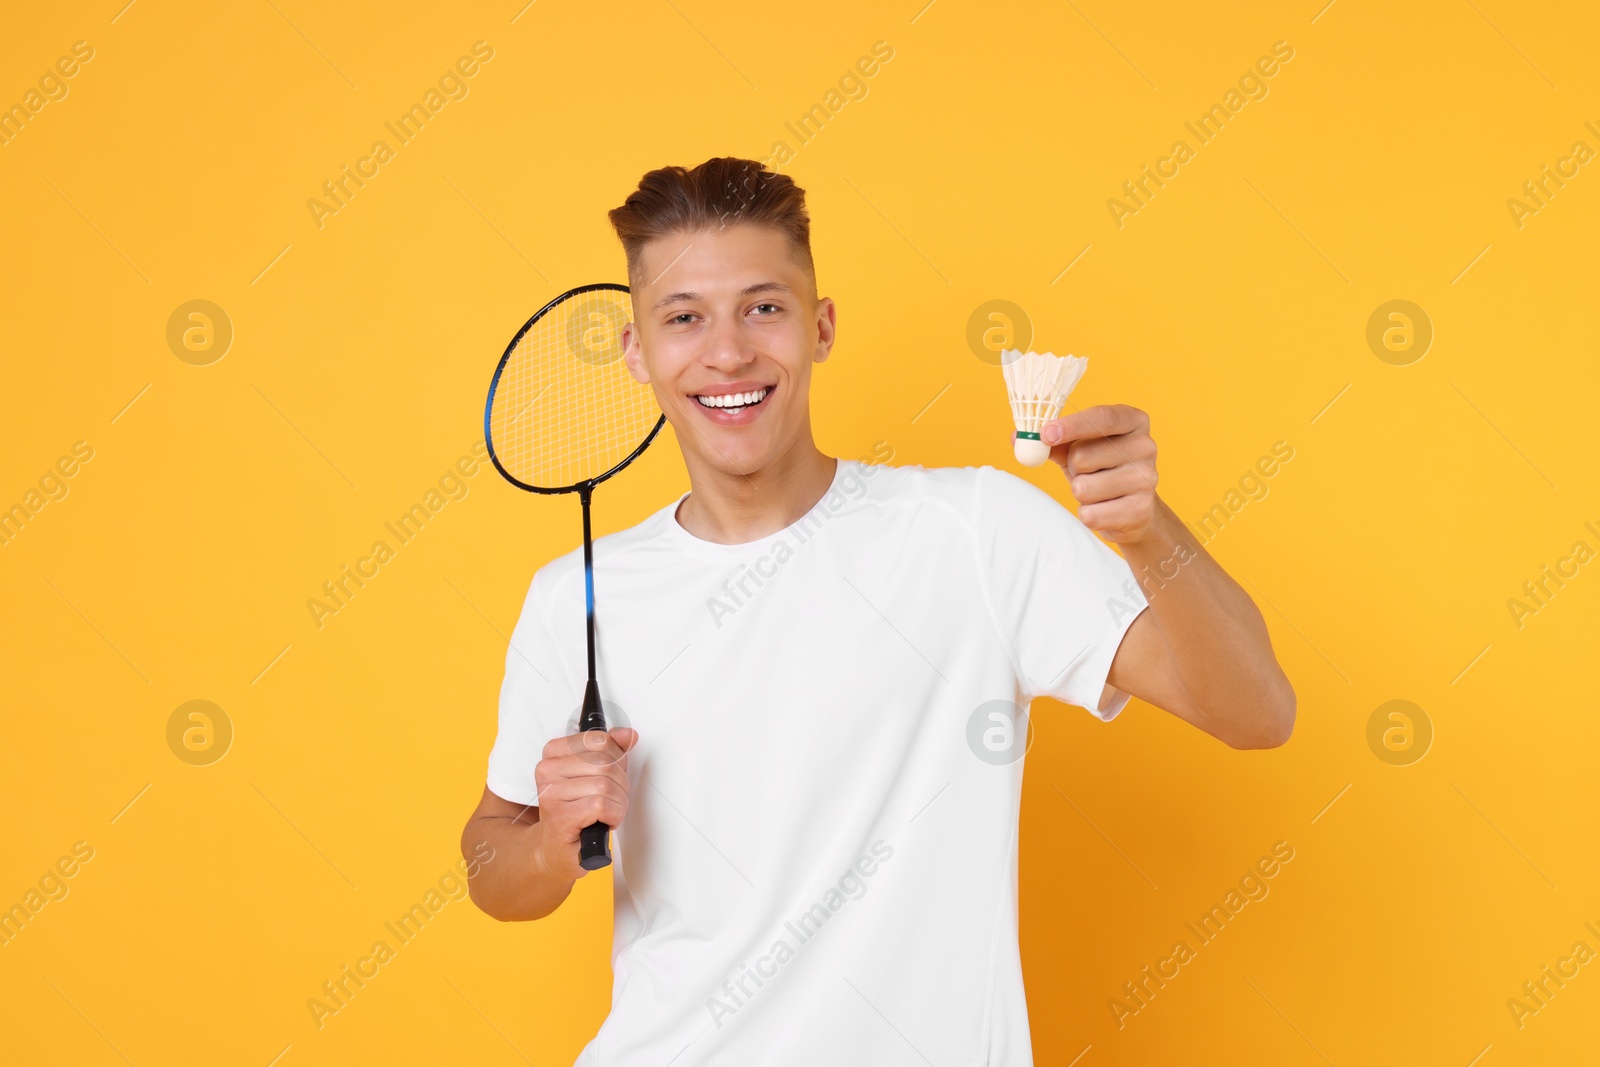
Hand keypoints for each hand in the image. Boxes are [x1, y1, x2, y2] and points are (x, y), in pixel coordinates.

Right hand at [533, 727, 637, 881]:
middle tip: (613, 798)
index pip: (600, 740)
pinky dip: (613, 816)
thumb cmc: (576, 812)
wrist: (557, 849)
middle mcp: (548, 770)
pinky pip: (602, 806)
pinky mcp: (560, 816)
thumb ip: (612, 750)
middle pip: (605, 763)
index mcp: (554, 753)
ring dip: (618, 803)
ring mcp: (551, 793)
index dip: (617, 758)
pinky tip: (605, 821)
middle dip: (620, 783)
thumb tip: (628, 735)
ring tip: (608, 812)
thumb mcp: (595, 774)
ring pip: (605, 785)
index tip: (613, 774)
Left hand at [1039, 404, 1158, 543]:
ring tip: (1097, 490)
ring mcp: (1147, 479)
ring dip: (1080, 492)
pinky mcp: (1141, 510)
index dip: (1071, 426)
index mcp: (1133, 421)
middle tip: (1084, 470)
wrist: (1134, 508)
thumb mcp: (1080, 447)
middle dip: (1072, 467)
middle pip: (1083, 456)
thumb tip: (1017, 437)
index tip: (1045, 434)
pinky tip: (1105, 509)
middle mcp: (1146, 446)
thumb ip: (1052, 441)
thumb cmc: (1102, 469)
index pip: (1101, 418)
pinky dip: (1089, 514)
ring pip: (1083, 488)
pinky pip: (1091, 515)